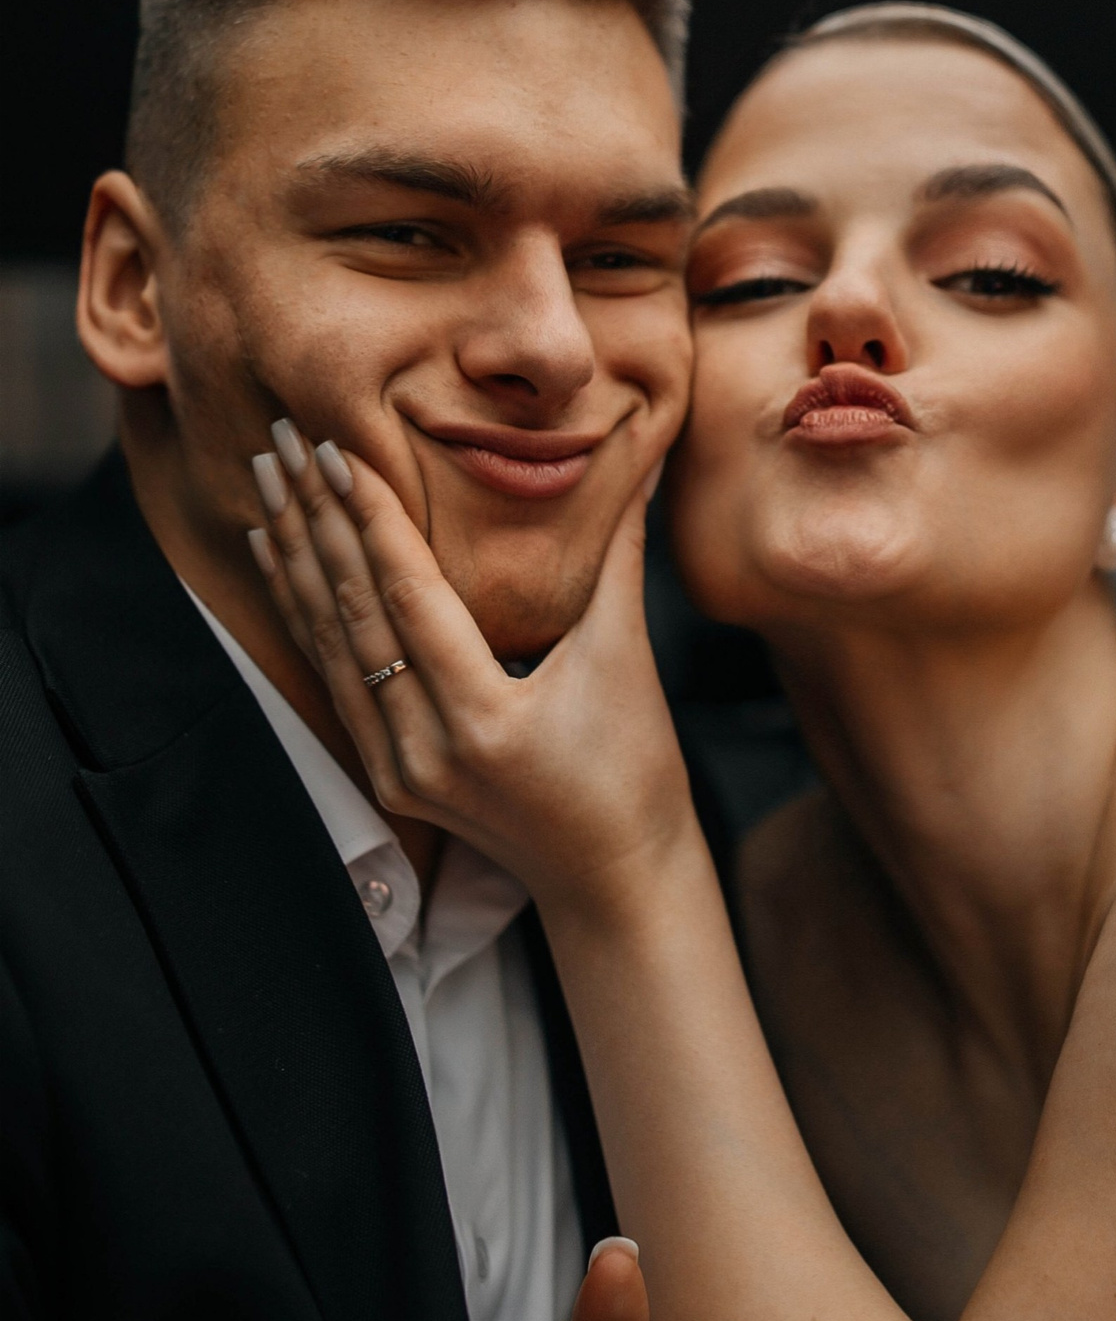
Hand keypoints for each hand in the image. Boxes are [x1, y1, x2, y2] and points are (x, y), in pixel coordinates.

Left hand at [245, 419, 696, 907]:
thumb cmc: (634, 772)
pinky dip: (307, 616)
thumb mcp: (627, 660)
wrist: (614, 878)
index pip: (410, 599)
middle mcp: (426, 750)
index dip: (374, 520)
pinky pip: (336, 682)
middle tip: (285, 441)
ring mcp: (399, 769)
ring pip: (332, 648)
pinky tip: (283, 563)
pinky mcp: (389, 777)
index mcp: (485, 721)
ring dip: (297, 561)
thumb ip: (620, 558)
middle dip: (317, 521)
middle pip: (355, 616)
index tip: (340, 449)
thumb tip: (639, 460)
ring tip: (270, 486)